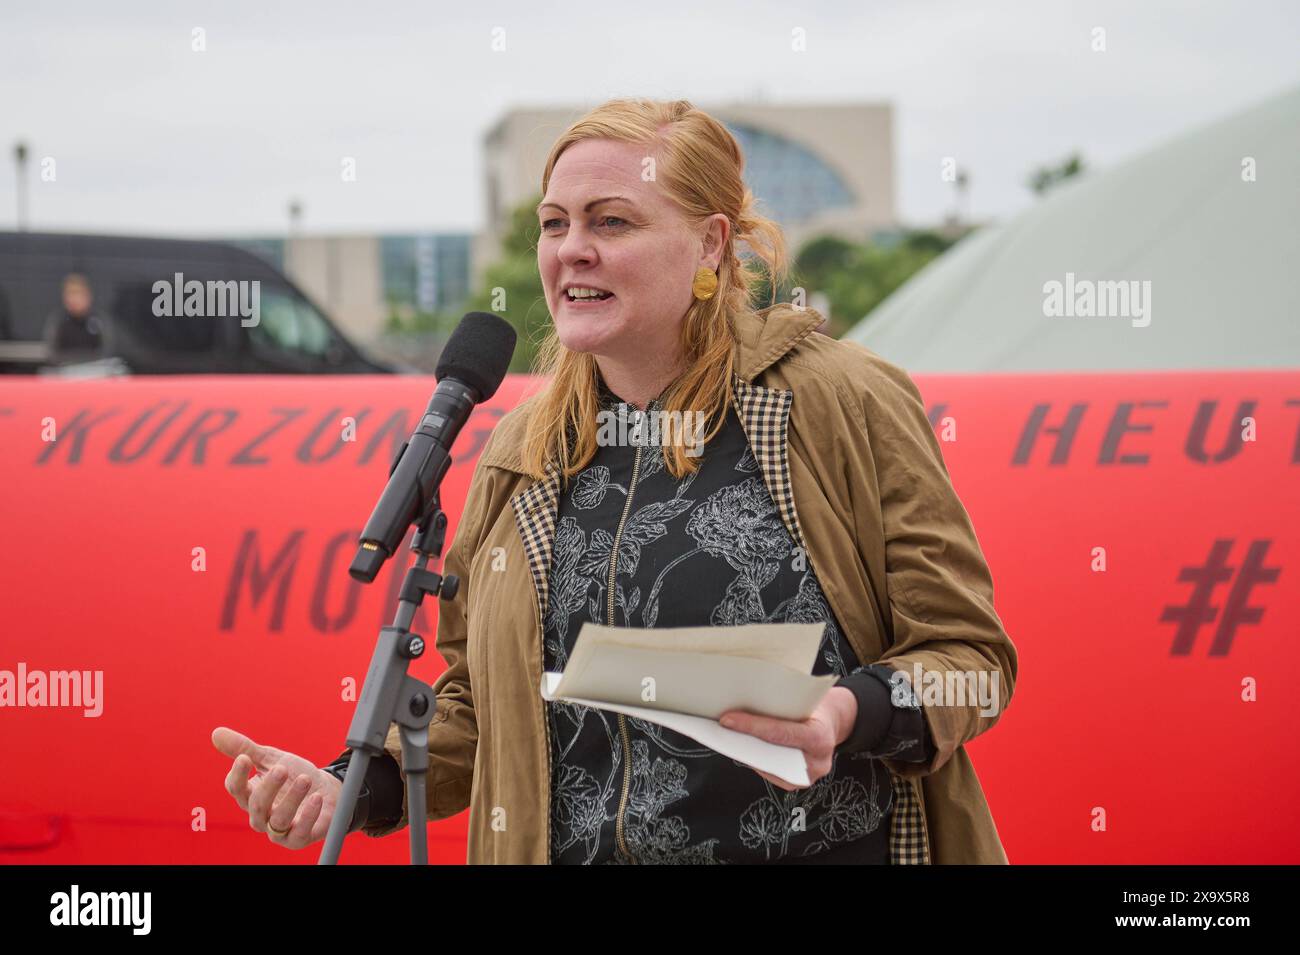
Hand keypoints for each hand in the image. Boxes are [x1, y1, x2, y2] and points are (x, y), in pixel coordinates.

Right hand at [211, 726, 342, 849]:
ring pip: (278, 820)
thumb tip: (216, 733)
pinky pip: (299, 833)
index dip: (238, 775)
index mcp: (250, 795)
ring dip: (291, 799)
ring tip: (305, 780)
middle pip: (256, 805)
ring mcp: (279, 830)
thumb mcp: (272, 758)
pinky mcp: (298, 839)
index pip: (235, 789)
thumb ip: (246, 748)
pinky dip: (308, 816)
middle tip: (282, 768)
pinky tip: (316, 798)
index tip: (245, 758)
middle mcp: (261, 816)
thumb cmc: (295, 775)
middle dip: (268, 787)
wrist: (327, 790)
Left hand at [719, 687, 857, 790]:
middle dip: (742, 742)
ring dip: (744, 751)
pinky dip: (753, 759)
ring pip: (767, 766)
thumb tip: (743, 706)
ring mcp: (807, 776)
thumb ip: (782, 708)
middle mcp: (817, 763)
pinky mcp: (797, 782)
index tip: (726, 719)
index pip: (781, 733)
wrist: (833, 722)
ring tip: (722, 736)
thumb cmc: (816, 707)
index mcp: (820, 738)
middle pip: (770, 753)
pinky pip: (769, 772)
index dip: (751, 726)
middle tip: (717, 729)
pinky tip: (738, 746)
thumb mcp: (805, 701)